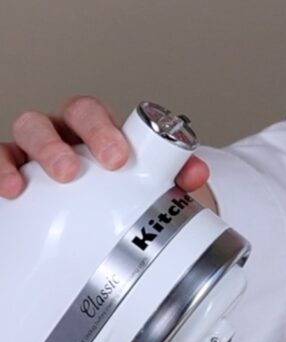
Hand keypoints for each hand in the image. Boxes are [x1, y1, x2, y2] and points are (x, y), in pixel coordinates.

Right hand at [0, 95, 208, 198]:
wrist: (109, 212)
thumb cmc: (122, 189)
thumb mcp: (149, 183)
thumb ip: (176, 175)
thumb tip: (195, 171)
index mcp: (95, 132)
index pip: (94, 114)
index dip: (104, 130)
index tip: (119, 158)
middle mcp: (64, 135)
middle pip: (61, 117)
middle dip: (74, 140)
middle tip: (90, 168)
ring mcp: (37, 153)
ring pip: (28, 132)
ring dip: (43, 151)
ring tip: (60, 176)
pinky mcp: (16, 171)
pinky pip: (2, 161)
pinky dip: (3, 170)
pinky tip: (10, 190)